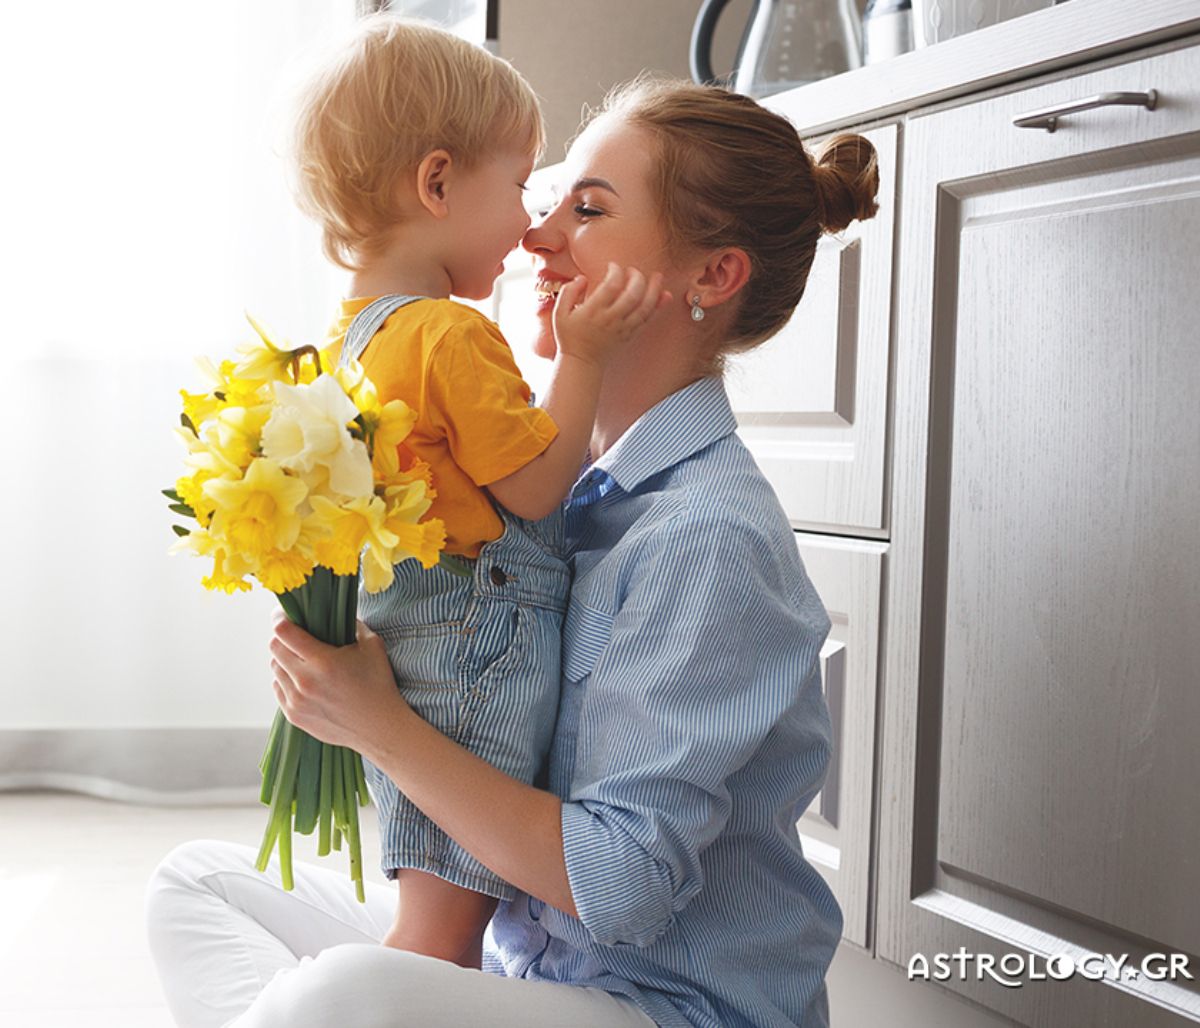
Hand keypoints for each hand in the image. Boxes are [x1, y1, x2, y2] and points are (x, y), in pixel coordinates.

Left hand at [269, 611, 410, 758]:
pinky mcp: (294, 716)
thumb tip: (335, 612)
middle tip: (296, 636)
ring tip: (303, 660)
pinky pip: (278, 689)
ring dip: (285, 660)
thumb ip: (353, 624)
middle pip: (274, 649)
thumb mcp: (372, 645)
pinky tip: (303, 679)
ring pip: (275, 669)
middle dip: (283, 638)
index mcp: (323, 661)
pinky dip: (286, 680)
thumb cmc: (379, 684)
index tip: (285, 614)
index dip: (281, 618)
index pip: (283, 632)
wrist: (380, 728)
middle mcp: (305, 681)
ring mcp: (297, 701)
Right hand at [552, 262, 670, 365]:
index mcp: (593, 312)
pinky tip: (666, 295)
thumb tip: (582, 278)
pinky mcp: (630, 334)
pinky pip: (647, 320)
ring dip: (654, 290)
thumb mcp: (559, 313)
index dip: (615, 272)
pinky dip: (659, 307)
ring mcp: (622, 328)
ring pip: (644, 308)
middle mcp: (610, 319)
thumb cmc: (569, 335)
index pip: (611, 287)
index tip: (613, 266)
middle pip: (632, 295)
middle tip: (633, 270)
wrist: (581, 361)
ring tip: (658, 276)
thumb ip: (568, 292)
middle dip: (637, 278)